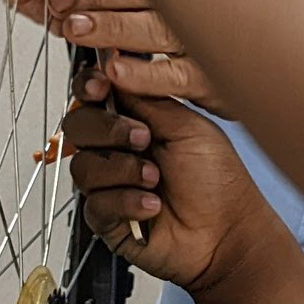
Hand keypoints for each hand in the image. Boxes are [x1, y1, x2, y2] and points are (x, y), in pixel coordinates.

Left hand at [47, 0, 231, 116]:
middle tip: (61, 6)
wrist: (245, 58)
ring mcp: (201, 37)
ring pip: (158, 28)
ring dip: (112, 28)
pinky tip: (116, 70)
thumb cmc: (184, 27)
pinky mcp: (208, 77)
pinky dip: (143, 73)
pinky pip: (176, 74)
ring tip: (77, 30)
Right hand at [65, 73, 280, 292]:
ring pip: (82, 166)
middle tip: (143, 139)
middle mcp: (118, 150)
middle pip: (77, 126)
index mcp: (137, 122)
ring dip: (123, 170)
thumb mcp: (188, 127)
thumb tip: (115, 70)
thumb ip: (147, 100)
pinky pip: (95, 203)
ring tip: (156, 180)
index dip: (90, 88)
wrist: (227, 233)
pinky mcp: (107, 218)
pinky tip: (152, 206)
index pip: (95, 97)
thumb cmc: (218, 183)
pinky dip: (126, 202)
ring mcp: (110, 184)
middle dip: (107, 130)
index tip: (100, 88)